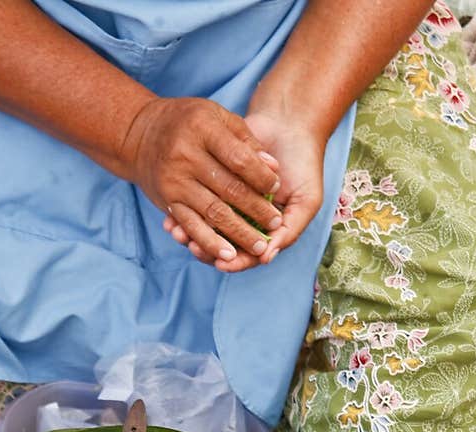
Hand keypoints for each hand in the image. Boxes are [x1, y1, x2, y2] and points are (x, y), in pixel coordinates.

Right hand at [120, 96, 281, 267]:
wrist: (141, 135)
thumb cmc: (189, 122)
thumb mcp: (217, 116)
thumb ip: (246, 140)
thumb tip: (273, 168)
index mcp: (202, 129)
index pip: (239, 159)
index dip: (261, 177)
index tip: (277, 189)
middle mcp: (186, 156)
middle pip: (229, 189)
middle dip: (256, 210)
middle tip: (276, 224)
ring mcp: (175, 182)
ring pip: (213, 213)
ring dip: (239, 233)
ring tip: (260, 247)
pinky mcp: (168, 202)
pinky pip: (192, 226)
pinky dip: (210, 243)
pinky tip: (229, 256)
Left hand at [163, 109, 325, 271]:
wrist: (289, 124)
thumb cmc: (303, 165)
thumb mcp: (305, 201)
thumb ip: (289, 231)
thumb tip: (265, 258)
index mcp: (265, 231)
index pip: (246, 256)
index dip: (234, 262)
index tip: (221, 263)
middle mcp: (244, 221)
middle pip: (221, 247)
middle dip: (204, 250)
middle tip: (191, 246)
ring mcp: (227, 204)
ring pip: (205, 228)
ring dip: (189, 234)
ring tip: (177, 233)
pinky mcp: (212, 186)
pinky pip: (194, 204)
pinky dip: (182, 212)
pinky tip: (170, 218)